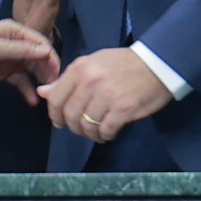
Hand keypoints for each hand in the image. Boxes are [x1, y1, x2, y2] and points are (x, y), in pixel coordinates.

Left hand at [0, 18, 62, 94]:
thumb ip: (21, 50)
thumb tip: (47, 51)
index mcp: (15, 31)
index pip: (40, 43)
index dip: (50, 57)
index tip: (58, 73)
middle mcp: (16, 43)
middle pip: (38, 57)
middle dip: (47, 71)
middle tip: (53, 88)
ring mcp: (10, 58)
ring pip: (31, 70)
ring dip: (38, 81)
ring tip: (44, 95)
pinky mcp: (4, 72)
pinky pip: (20, 80)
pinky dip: (26, 89)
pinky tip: (31, 101)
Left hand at [43, 45, 175, 145]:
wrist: (158, 64)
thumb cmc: (124, 64)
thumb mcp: (93, 64)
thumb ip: (67, 80)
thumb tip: (43, 92)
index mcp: (80, 68)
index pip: (56, 98)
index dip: (55, 114)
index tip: (60, 121)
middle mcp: (90, 81)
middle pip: (70, 115)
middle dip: (74, 127)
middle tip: (82, 129)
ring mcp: (107, 95)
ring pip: (87, 126)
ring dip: (90, 134)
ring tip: (97, 132)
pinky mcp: (123, 109)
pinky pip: (105, 130)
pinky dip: (105, 135)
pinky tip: (109, 132)